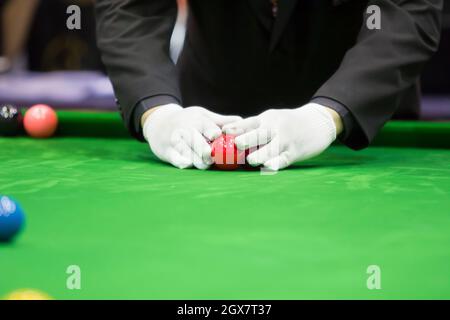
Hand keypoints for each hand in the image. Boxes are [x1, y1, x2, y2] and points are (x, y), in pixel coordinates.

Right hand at [143, 104, 241, 168]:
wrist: (158, 122)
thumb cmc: (186, 119)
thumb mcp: (202, 115)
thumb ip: (221, 120)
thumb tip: (242, 121)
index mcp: (198, 121)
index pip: (213, 131)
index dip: (220, 140)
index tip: (224, 145)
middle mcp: (187, 130)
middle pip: (203, 147)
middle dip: (211, 156)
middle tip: (215, 159)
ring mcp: (176, 142)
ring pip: (192, 157)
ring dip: (201, 163)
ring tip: (205, 163)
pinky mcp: (167, 152)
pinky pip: (178, 161)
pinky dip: (185, 164)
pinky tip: (189, 164)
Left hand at [223, 103, 338, 170]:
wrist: (318, 122)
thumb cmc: (288, 123)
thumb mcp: (271, 120)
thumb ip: (253, 128)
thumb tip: (228, 138)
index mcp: (266, 119)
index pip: (249, 123)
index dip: (236, 127)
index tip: (224, 131)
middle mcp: (275, 128)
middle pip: (260, 134)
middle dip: (247, 139)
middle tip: (236, 144)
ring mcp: (286, 140)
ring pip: (272, 148)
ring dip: (261, 154)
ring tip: (250, 160)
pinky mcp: (295, 152)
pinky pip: (285, 159)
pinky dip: (277, 163)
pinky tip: (269, 167)